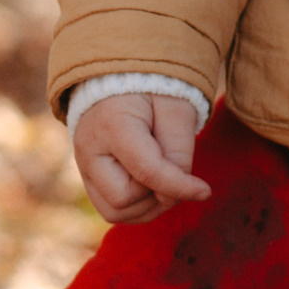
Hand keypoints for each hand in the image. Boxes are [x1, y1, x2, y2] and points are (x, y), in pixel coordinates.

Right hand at [71, 92, 209, 225]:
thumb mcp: (175, 106)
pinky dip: (137, 207)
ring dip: (148, 205)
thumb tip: (177, 192)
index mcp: (111, 124)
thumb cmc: (153, 88)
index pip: (147, 171)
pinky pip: (111, 209)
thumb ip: (178, 147)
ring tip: (167, 179)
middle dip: (157, 194)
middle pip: (123, 199)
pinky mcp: (87, 177)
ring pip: (115, 211)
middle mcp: (89, 150)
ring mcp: (83, 166)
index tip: (205, 191)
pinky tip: (154, 186)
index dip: (180, 186)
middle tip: (176, 172)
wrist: (123, 77)